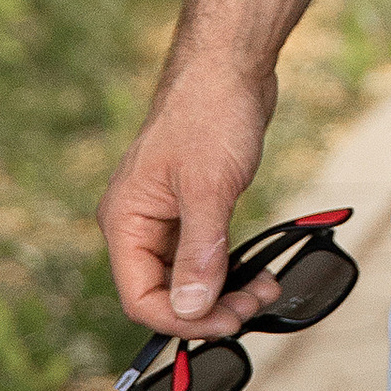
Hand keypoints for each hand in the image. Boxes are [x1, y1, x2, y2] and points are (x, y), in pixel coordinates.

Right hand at [99, 57, 277, 340]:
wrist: (230, 66)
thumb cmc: (211, 114)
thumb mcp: (208, 189)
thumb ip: (199, 254)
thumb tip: (193, 309)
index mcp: (125, 221)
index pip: (140, 297)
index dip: (181, 320)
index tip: (226, 323)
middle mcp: (138, 224)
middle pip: (165, 292)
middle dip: (210, 307)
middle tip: (254, 306)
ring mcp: (165, 216)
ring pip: (188, 276)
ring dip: (224, 291)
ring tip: (265, 289)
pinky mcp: (192, 206)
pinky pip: (205, 254)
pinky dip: (229, 268)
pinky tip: (256, 273)